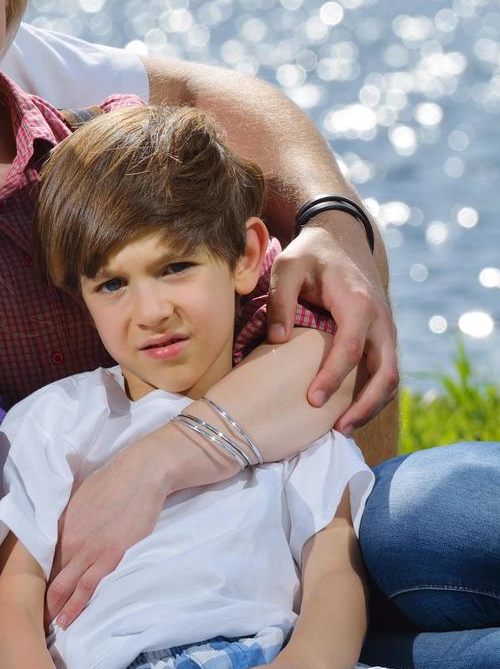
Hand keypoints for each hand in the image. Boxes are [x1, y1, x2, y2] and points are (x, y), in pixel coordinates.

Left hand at [45, 446, 165, 628]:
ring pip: (68, 587)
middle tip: (33, 620)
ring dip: (58, 609)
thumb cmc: (110, 483)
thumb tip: (58, 529)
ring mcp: (90, 551)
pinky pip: (90, 587)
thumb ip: (67, 517)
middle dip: (42, 599)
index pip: (42, 560)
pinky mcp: (112, 557)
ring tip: (51, 628)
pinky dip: (79, 605)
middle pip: (51, 577)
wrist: (138, 476)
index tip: (25, 597)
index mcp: (61, 526)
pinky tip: (71, 618)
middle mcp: (70, 540)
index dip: (34, 580)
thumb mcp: (78, 498)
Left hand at [265, 219, 397, 429]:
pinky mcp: (384, 339)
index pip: (351, 349)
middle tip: (337, 429)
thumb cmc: (311, 254)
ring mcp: (387, 331)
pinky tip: (349, 411)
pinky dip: (373, 395)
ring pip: (391, 378)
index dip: (333, 378)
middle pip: (385, 373)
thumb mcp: (287, 265)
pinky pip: (386, 372)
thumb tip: (277, 340)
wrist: (342, 239)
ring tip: (342, 428)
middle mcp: (381, 321)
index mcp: (359, 303)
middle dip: (365, 406)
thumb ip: (279, 299)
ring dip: (371, 406)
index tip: (312, 400)